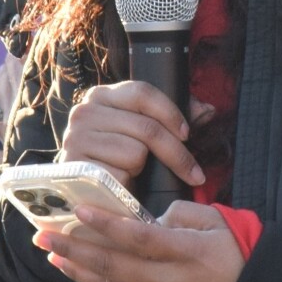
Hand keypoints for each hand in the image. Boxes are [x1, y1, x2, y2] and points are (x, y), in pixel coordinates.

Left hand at [33, 200, 244, 281]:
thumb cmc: (239, 256)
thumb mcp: (221, 223)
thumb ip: (185, 213)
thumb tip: (152, 218)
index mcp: (187, 251)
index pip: (139, 237)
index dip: (106, 224)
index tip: (78, 210)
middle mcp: (170, 279)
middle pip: (114, 263)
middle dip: (76, 248)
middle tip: (45, 235)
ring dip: (78, 269)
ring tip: (53, 255)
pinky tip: (79, 275)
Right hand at [59, 81, 205, 190]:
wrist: (81, 189)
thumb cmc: (116, 155)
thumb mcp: (142, 130)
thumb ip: (174, 116)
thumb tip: (207, 110)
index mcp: (102, 96)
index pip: (143, 92)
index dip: (171, 113)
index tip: (188, 135)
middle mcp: (85, 112)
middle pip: (147, 127)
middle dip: (175, 153)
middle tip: (192, 172)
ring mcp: (75, 139)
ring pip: (135, 153)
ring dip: (141, 168)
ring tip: (133, 170)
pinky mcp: (74, 168)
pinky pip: (119, 176)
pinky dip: (126, 185)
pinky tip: (120, 184)